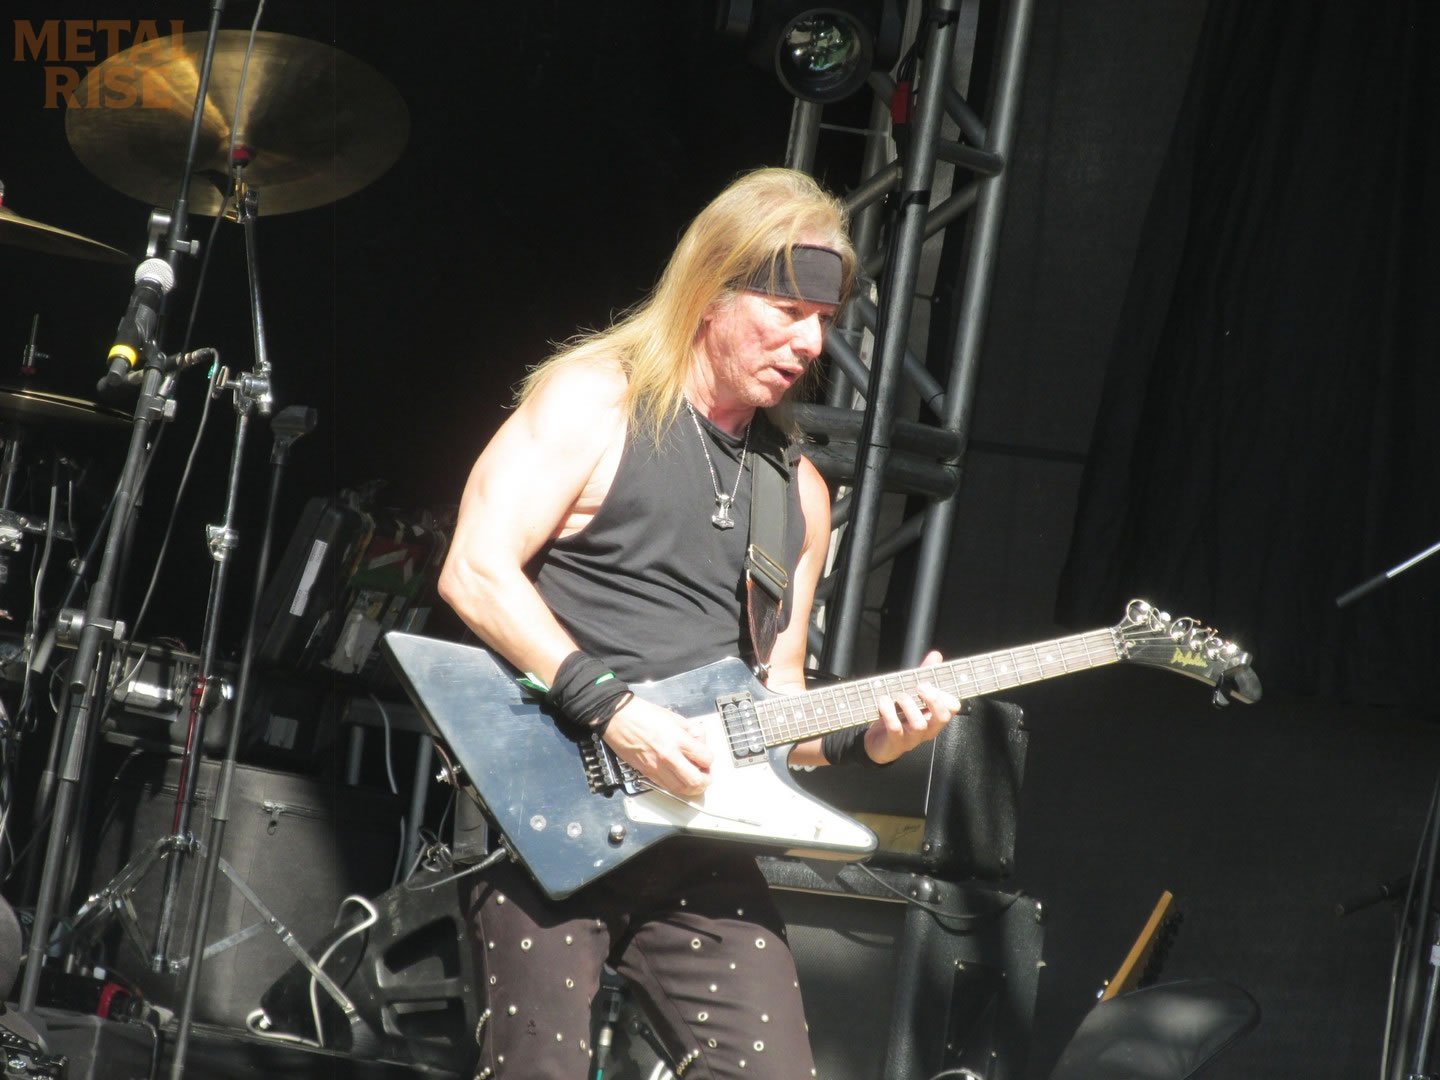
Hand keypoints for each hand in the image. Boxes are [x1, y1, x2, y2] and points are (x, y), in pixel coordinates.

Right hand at [603, 696, 712, 797]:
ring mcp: (656, 767)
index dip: (709, 760)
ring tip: (692, 779)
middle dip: (705, 780)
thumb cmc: (642, 714)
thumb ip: (690, 731)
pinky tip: (677, 778)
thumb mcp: (674, 717)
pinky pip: (666, 787)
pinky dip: (675, 786)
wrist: (618, 718)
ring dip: (691, 788)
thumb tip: (700, 742)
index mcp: (677, 739)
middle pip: (695, 781)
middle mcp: (668, 756)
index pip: (705, 759)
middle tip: (704, 774)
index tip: (706, 758)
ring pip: (681, 789)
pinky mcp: (646, 773)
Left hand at [862, 650, 961, 764]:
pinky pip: (895, 729)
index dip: (946, 694)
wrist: (878, 743)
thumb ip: (925, 675)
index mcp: (934, 716)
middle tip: (920, 686)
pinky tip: (883, 702)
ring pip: (919, 724)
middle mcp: (928, 729)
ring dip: (909, 705)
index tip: (932, 682)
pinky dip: (889, 713)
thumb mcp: (912, 694)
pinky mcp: (895, 742)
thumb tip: (936, 655)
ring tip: (899, 695)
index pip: (952, 707)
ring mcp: (912, 738)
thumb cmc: (899, 716)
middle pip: (942, 717)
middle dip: (932, 699)